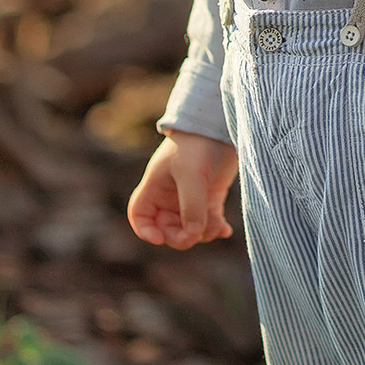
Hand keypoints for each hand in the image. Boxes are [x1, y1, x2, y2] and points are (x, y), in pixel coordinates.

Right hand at [128, 131, 238, 248]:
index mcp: (155, 186)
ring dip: (202, 234)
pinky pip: (209, 222)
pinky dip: (215, 228)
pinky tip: (225, 230)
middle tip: (196, 235)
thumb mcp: (191, 174)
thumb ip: (191, 206)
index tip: (159, 239)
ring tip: (217, 226)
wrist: (222, 125)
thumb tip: (194, 234)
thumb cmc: (198, 144)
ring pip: (190, 229)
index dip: (145, 230)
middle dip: (180, 237)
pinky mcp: (211, 196)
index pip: (139, 214)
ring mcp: (191, 197)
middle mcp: (170, 194)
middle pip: (167, 228)